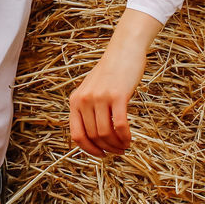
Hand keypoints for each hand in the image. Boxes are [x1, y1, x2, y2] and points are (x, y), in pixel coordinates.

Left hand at [68, 8, 161, 156]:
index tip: (101, 154)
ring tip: (125, 146)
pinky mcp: (117, 96)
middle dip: (107, 148)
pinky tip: (129, 139)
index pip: (76, 135)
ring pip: (106, 133)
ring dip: (117, 145)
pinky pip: (119, 125)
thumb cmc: (111, 71)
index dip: (88, 150)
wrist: (124, 49)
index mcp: (75, 100)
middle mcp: (84, 100)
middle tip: (118, 151)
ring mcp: (100, 98)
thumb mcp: (92, 89)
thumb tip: (94, 137)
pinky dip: (125, 137)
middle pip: (94, 136)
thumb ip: (88, 108)